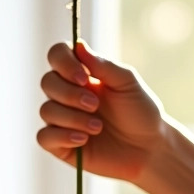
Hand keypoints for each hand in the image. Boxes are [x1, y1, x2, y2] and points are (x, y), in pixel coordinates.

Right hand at [38, 41, 167, 181]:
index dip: (63, 63)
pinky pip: (44, 137)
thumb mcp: (127, 83)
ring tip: (98, 127)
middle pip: (47, 82)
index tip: (84, 78)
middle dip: (70, 94)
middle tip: (95, 105)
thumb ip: (103, 65)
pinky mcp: (60, 145)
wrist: (149, 148)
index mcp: (82, 74)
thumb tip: (78, 46)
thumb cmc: (141, 112)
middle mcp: (67, 94)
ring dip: (73, 118)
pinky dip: (62, 137)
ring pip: (46, 111)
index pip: (57, 55)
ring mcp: (62, 120)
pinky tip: (83, 140)